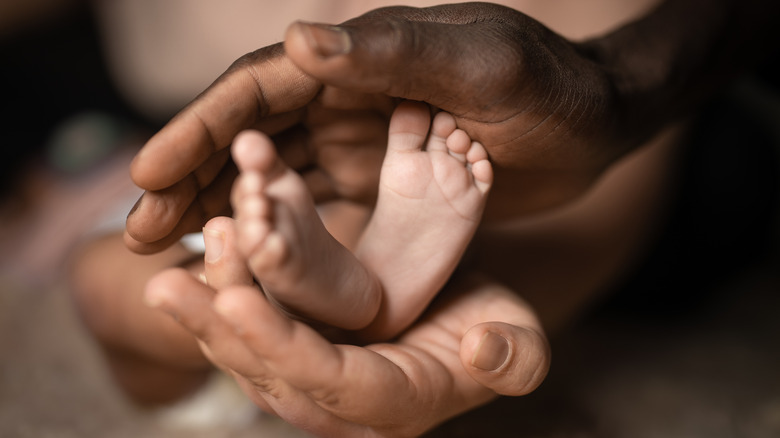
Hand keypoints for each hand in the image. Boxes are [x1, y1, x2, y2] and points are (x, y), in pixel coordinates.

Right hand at [126, 3, 624, 252]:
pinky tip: (242, 260)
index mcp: (356, 60)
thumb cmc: (549, 88)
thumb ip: (396, 52)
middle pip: (249, 138)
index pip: (259, 91)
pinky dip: (271, 232)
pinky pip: (311, 207)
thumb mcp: (482, 64)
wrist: (595, 125)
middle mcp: (344, 98)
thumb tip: (299, 44)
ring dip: (220, 211)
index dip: (200, 129)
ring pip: (270, 176)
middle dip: (192, 180)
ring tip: (171, 253)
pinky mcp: (377, 181)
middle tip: (142, 232)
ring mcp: (358, 142)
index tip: (149, 174)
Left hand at [146, 266, 549, 436]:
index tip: (236, 305)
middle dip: (218, 329)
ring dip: (210, 300)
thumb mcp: (519, 341)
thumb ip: (514, 358)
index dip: (281, 349)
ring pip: (247, 345)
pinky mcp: (295, 342)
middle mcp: (338, 401)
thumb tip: (483, 353)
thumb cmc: (492, 328)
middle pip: (267, 371)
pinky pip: (253, 316)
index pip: (328, 384)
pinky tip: (210, 239)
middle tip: (169, 285)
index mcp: (391, 404)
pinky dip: (228, 280)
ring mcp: (310, 373)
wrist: (461, 314)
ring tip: (182, 254)